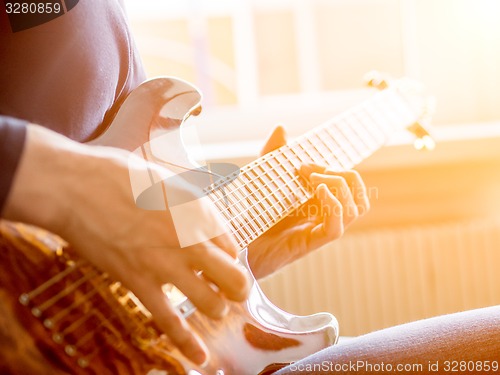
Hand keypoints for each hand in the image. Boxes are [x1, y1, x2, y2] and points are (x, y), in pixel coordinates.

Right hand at [3, 125, 249, 364]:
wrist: (77, 188)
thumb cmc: (120, 176)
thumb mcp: (168, 180)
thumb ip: (191, 205)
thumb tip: (205, 223)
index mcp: (200, 213)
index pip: (234, 246)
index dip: (230, 255)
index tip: (222, 258)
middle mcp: (191, 242)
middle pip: (234, 278)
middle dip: (237, 287)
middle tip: (232, 288)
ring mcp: (167, 266)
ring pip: (210, 303)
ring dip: (216, 308)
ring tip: (212, 305)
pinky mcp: (139, 283)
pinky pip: (169, 321)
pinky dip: (186, 343)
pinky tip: (200, 358)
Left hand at [247, 126, 369, 278]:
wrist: (238, 242)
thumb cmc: (253, 213)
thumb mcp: (264, 177)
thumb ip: (273, 154)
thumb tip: (281, 127)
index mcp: (321, 202)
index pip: (350, 184)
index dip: (336, 169)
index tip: (304, 163)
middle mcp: (326, 216)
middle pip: (360, 196)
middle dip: (344, 175)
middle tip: (310, 171)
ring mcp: (320, 230)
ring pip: (355, 210)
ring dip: (340, 188)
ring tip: (315, 180)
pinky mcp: (310, 243)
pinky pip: (337, 227)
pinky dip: (334, 206)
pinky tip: (318, 192)